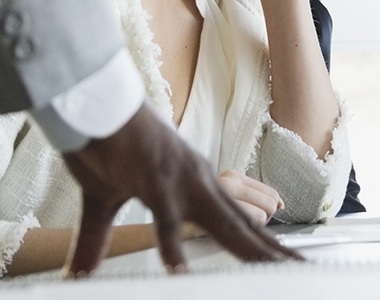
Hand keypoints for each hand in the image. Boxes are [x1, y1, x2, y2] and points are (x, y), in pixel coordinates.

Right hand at [61, 104, 299, 275]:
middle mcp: (199, 183)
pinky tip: (177, 271)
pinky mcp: (155, 178)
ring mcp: (182, 181)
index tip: (288, 260)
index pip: (238, 220)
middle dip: (271, 251)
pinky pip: (166, 217)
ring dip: (246, 249)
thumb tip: (77, 274)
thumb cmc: (103, 146)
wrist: (90, 103)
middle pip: (243, 225)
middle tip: (302, 270)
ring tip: (268, 275)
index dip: (263, 241)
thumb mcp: (103, 203)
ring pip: (223, 221)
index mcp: (194, 185)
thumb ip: (97, 241)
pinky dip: (171, 244)